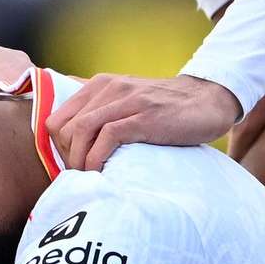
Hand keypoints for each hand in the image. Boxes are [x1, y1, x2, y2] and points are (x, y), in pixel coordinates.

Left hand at [47, 72, 242, 170]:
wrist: (207, 100)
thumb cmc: (165, 107)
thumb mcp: (127, 99)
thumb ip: (101, 108)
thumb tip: (73, 133)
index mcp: (100, 85)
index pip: (57, 118)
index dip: (57, 147)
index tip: (71, 165)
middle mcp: (109, 88)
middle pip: (64, 127)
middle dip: (66, 157)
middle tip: (79, 176)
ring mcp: (127, 102)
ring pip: (81, 130)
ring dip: (79, 161)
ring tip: (88, 178)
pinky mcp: (144, 117)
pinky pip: (107, 137)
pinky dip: (97, 159)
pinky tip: (102, 172)